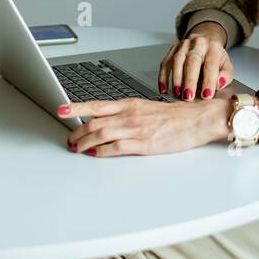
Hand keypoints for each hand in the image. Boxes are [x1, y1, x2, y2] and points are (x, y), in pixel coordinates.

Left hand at [60, 97, 228, 155]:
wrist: (197, 119)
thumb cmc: (175, 116)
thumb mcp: (147, 108)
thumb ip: (127, 114)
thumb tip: (107, 122)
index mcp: (130, 104)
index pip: (96, 105)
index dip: (76, 108)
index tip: (61, 109)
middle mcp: (130, 114)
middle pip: (94, 122)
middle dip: (77, 132)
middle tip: (69, 140)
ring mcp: (136, 129)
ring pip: (101, 134)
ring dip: (85, 143)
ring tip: (76, 149)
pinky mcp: (144, 143)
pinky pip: (117, 148)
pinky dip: (102, 151)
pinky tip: (95, 154)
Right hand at [159, 26, 233, 100]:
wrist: (205, 40)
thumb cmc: (215, 57)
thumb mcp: (226, 65)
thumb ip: (225, 75)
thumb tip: (219, 83)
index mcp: (213, 47)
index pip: (211, 64)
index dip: (209, 81)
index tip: (206, 95)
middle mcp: (198, 43)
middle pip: (192, 61)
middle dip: (190, 81)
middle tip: (188, 97)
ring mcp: (184, 45)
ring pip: (177, 61)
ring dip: (176, 79)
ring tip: (177, 93)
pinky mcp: (172, 49)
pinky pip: (165, 63)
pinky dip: (163, 77)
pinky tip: (164, 88)